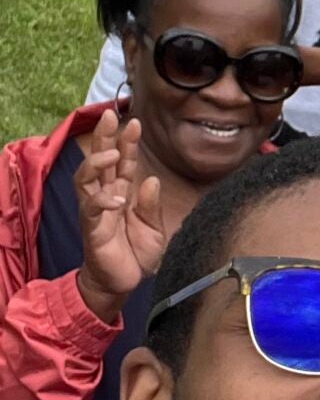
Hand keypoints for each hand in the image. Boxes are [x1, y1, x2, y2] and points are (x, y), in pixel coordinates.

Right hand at [74, 110, 165, 317]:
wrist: (121, 283)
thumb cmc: (135, 253)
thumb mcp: (153, 227)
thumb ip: (151, 204)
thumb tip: (151, 179)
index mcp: (122, 192)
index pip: (123, 162)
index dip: (127, 142)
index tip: (135, 121)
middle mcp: (106, 196)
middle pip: (100, 160)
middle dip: (104, 137)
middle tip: (109, 116)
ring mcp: (96, 211)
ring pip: (86, 179)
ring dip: (97, 163)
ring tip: (112, 154)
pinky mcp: (92, 229)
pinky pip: (92, 209)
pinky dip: (103, 201)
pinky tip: (116, 198)